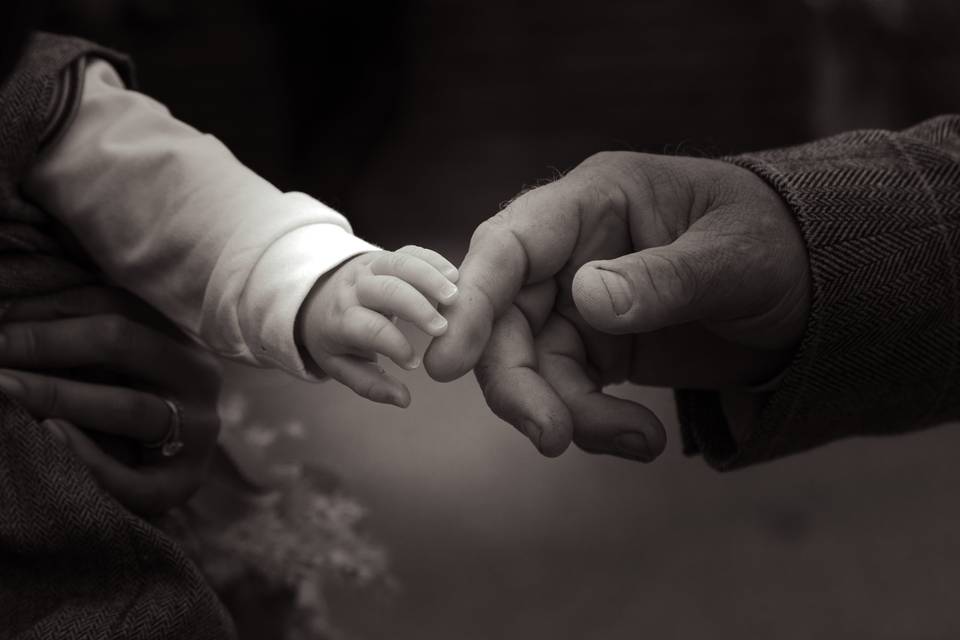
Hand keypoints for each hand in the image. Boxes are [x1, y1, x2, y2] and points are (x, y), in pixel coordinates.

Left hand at [0, 286, 221, 513]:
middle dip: (45, 342)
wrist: (159, 473)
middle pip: (122, 343)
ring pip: (127, 406)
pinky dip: (87, 457)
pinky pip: (132, 478)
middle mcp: (199, 379)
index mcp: (183, 336)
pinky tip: (47, 436)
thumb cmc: (124, 407)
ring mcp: (196, 434)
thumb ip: (79, 339)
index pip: (116, 304)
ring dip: (55, 393)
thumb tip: (6, 313)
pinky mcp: (181, 485)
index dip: (51, 306)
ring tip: (3, 386)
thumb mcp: (115, 364)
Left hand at [297, 245, 458, 406]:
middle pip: (385, 289)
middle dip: (415, 307)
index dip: (392, 344)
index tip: (413, 363)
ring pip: (399, 264)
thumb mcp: (342, 366)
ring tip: (454, 298)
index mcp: (341, 319)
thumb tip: (403, 399)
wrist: (319, 296)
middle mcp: (355, 289)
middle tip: (442, 329)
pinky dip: (433, 260)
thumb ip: (370, 384)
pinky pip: (410, 252)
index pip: (367, 327)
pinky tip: (454, 277)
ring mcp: (370, 268)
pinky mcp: (387, 256)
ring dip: (429, 278)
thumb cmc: (337, 337)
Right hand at [425, 152, 809, 458]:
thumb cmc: (774, 244)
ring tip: (640, 442)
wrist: (809, 287)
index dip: (470, 300)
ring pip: (530, 365)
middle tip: (552, 438)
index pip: (509, 244)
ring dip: (567, 414)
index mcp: (593, 201)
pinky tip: (645, 439)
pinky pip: (568, 391)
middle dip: (519, 384)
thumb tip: (588, 298)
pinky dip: (595, 425)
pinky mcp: (596, 345)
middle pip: (503, 317)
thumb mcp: (735, 256)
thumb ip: (665, 277)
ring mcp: (579, 300)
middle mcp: (570, 250)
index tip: (448, 364)